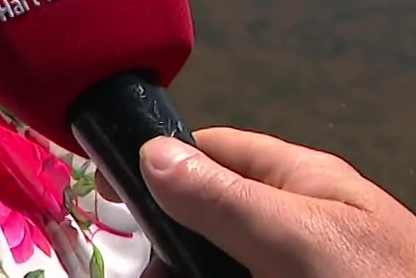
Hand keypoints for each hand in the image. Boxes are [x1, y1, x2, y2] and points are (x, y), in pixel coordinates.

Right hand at [136, 127, 415, 277]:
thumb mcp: (300, 237)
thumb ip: (228, 198)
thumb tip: (153, 150)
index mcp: (302, 182)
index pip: (217, 150)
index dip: (163, 166)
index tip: (112, 199)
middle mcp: (300, 223)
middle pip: (210, 224)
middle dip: (171, 250)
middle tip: (144, 274)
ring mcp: (303, 268)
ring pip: (227, 263)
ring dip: (191, 270)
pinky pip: (252, 277)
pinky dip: (222, 277)